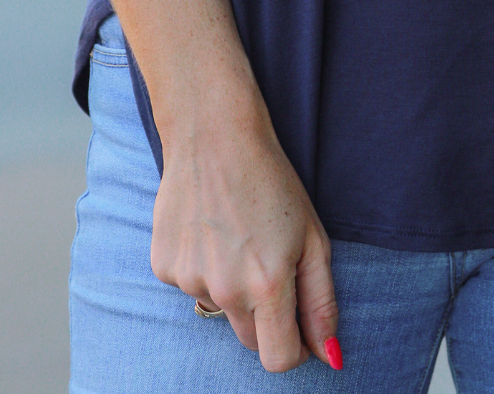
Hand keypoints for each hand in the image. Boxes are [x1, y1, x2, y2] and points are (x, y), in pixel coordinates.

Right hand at [150, 97, 341, 372]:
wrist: (214, 134)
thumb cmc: (272, 181)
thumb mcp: (312, 236)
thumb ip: (321, 302)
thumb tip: (331, 356)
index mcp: (268, 285)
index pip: (279, 359)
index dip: (294, 349)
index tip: (298, 328)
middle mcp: (224, 290)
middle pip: (249, 339)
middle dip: (265, 315)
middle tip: (269, 263)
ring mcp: (189, 280)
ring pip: (219, 308)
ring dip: (231, 287)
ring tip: (236, 234)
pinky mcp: (163, 267)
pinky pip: (190, 286)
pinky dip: (202, 268)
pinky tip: (209, 228)